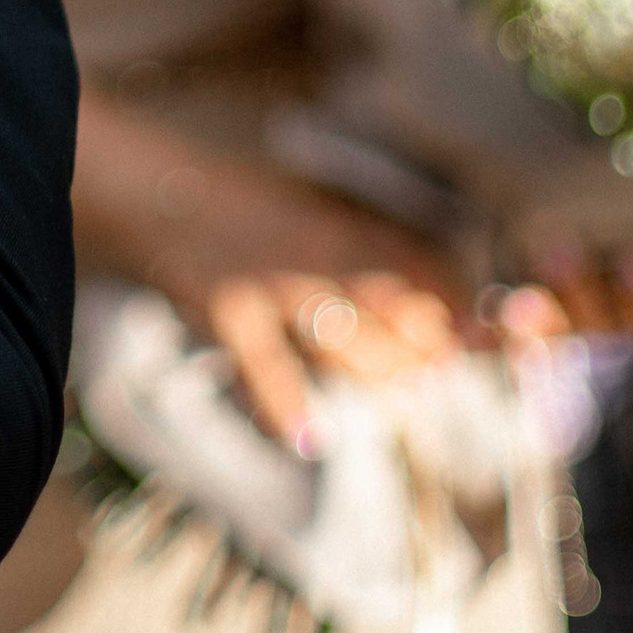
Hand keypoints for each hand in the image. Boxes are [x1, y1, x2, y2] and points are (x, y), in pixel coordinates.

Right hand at [142, 154, 470, 456]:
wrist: (161, 194)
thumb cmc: (248, 214)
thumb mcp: (312, 215)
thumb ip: (365, 254)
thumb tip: (429, 314)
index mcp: (336, 223)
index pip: (416, 263)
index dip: (452, 301)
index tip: (470, 330)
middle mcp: (308, 251)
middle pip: (388, 305)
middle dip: (423, 342)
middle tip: (437, 367)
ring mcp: (266, 282)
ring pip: (339, 337)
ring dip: (377, 369)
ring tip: (404, 388)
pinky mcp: (223, 309)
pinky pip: (262, 364)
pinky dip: (284, 402)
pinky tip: (309, 437)